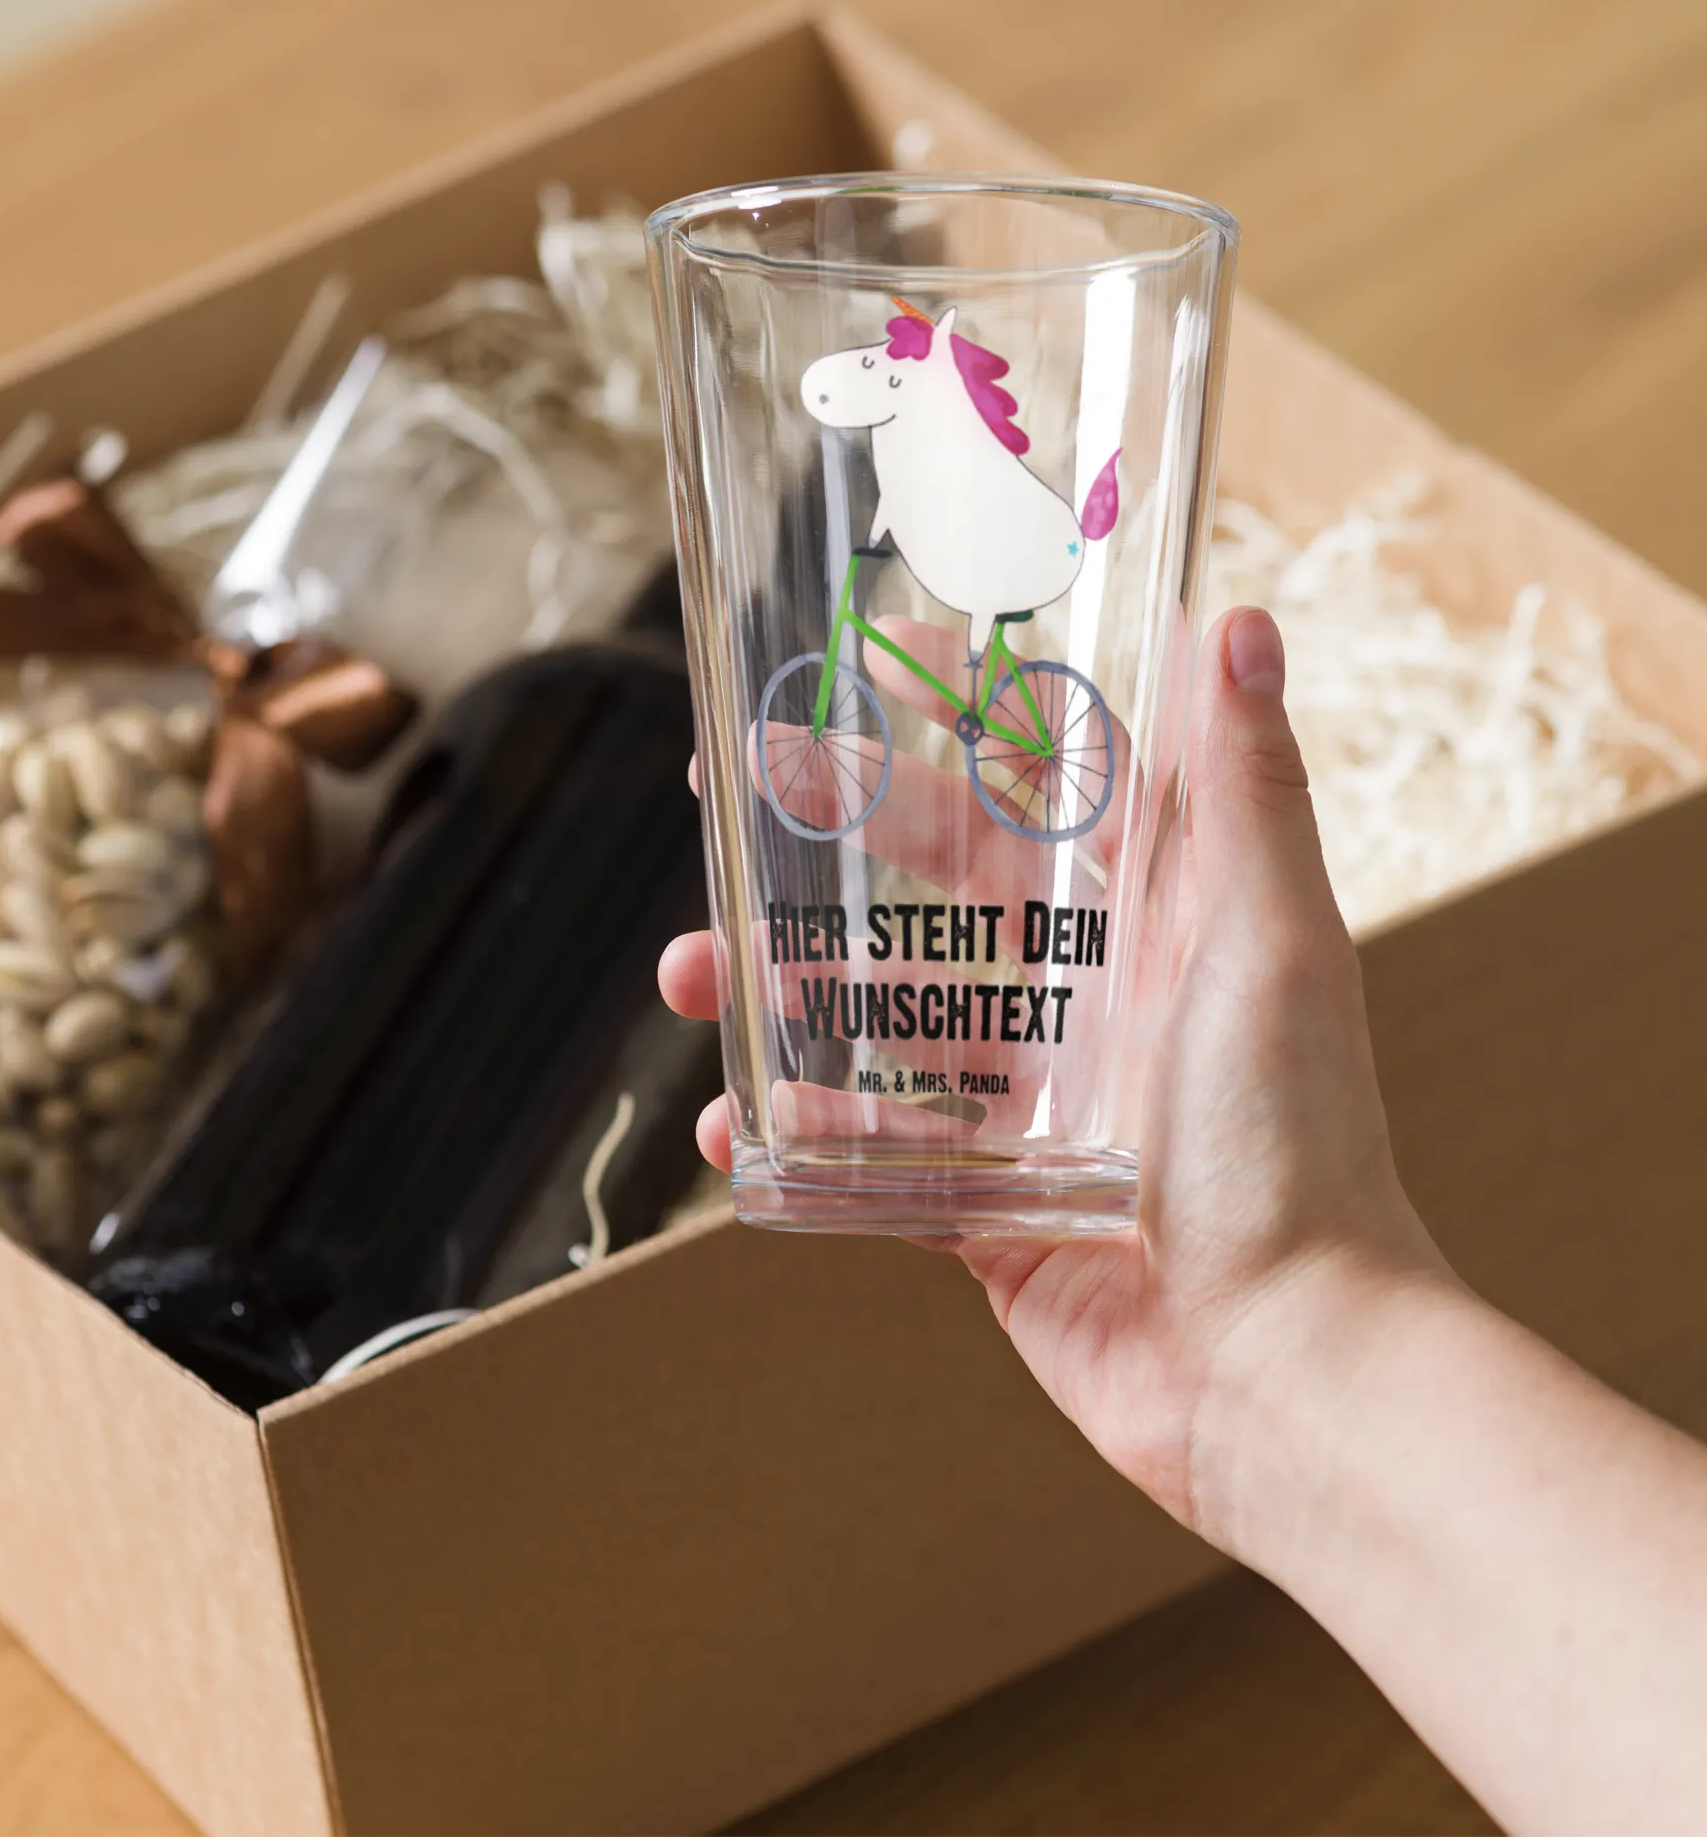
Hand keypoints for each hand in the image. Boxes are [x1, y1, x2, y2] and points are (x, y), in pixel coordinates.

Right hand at [660, 606, 1447, 1541]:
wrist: (1283, 1367)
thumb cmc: (1296, 1146)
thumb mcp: (1274, 944)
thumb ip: (1249, 790)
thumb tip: (1236, 619)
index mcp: (1146, 924)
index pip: (1029, 790)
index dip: (945, 722)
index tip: (864, 662)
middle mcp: (1082, 1002)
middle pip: (925, 890)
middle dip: (825, 836)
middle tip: (729, 791)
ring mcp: (1027, 1107)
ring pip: (876, 1019)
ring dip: (779, 988)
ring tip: (690, 974)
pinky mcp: (986, 1207)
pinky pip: (869, 1155)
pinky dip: (797, 1136)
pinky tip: (730, 1131)